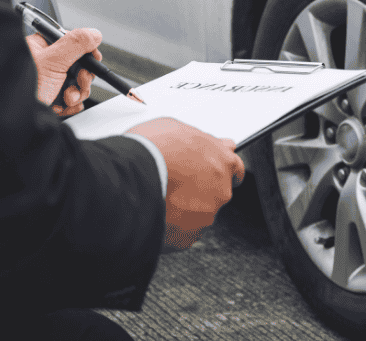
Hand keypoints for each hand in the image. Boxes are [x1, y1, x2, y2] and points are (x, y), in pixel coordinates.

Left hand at [25, 28, 102, 115]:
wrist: (13, 120)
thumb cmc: (20, 90)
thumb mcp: (52, 61)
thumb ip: (75, 44)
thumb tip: (94, 33)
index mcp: (41, 48)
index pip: (71, 42)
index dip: (86, 51)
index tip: (93, 59)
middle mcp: (46, 64)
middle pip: (79, 65)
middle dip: (82, 77)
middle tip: (79, 81)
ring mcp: (49, 83)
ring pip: (78, 84)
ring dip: (77, 93)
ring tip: (67, 98)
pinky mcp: (52, 100)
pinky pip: (72, 100)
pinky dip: (72, 105)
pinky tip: (63, 106)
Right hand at [126, 118, 245, 249]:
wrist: (131, 177)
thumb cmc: (152, 149)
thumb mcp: (177, 128)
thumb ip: (201, 140)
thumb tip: (208, 142)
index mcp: (222, 161)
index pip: (235, 169)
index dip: (221, 170)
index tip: (214, 172)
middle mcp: (220, 190)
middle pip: (216, 193)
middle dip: (199, 189)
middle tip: (175, 183)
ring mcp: (205, 215)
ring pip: (198, 214)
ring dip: (184, 209)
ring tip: (159, 198)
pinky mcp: (187, 236)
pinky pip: (182, 233)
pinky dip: (171, 227)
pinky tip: (156, 214)